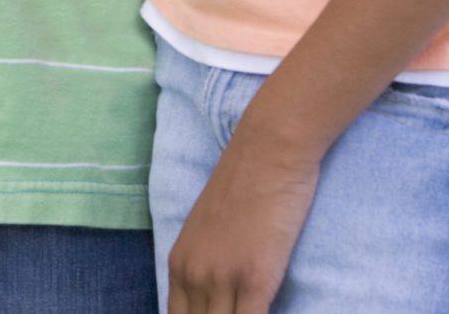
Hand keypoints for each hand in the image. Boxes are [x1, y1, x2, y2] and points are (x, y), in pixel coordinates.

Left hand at [166, 130, 319, 313]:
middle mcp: (193, 274)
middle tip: (233, 312)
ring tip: (248, 312)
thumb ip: (207, 262)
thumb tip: (212, 294)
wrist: (268, 150)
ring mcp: (222, 278)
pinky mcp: (255, 279)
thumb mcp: (211, 228)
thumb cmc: (247, 184)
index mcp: (180, 263)